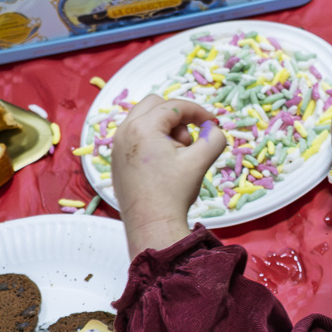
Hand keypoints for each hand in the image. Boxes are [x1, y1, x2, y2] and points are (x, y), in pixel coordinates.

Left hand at [111, 94, 226, 257]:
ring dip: (165, 130)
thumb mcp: (200, 162)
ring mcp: (117, 146)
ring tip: (176, 157)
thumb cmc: (173, 194)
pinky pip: (136, 138)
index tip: (212, 123)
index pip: (175, 106)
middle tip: (189, 142)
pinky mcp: (117, 160)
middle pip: (155, 105)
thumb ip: (214, 138)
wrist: (151, 226)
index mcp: (143, 127)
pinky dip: (152, 142)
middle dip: (177, 118)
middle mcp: (125, 131)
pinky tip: (163, 166)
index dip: (198, 111)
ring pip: (145, 120)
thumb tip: (213, 128)